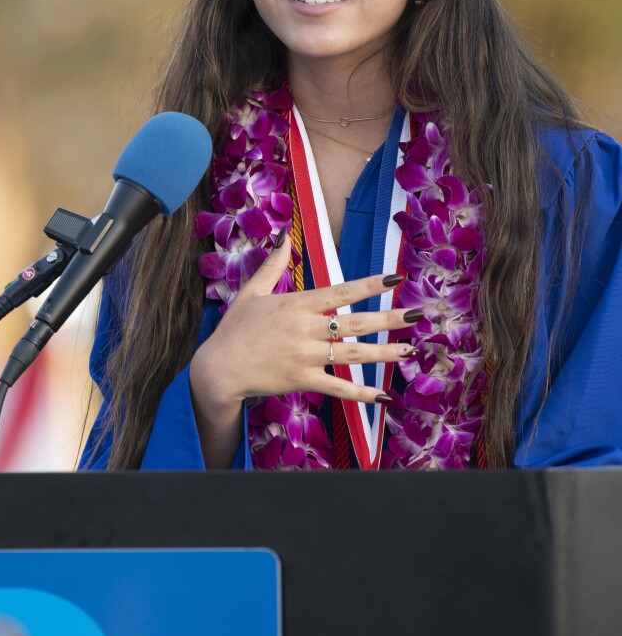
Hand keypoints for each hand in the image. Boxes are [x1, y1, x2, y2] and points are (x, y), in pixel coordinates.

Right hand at [189, 236, 412, 465]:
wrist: (218, 369)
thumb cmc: (234, 329)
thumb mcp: (251, 293)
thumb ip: (272, 267)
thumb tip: (284, 239)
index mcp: (297, 304)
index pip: (341, 291)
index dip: (370, 284)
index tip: (395, 277)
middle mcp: (305, 328)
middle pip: (356, 322)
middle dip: (389, 319)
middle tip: (416, 316)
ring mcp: (306, 356)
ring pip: (353, 354)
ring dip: (384, 353)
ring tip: (409, 350)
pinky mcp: (303, 380)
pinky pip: (339, 387)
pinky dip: (362, 393)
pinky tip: (384, 396)